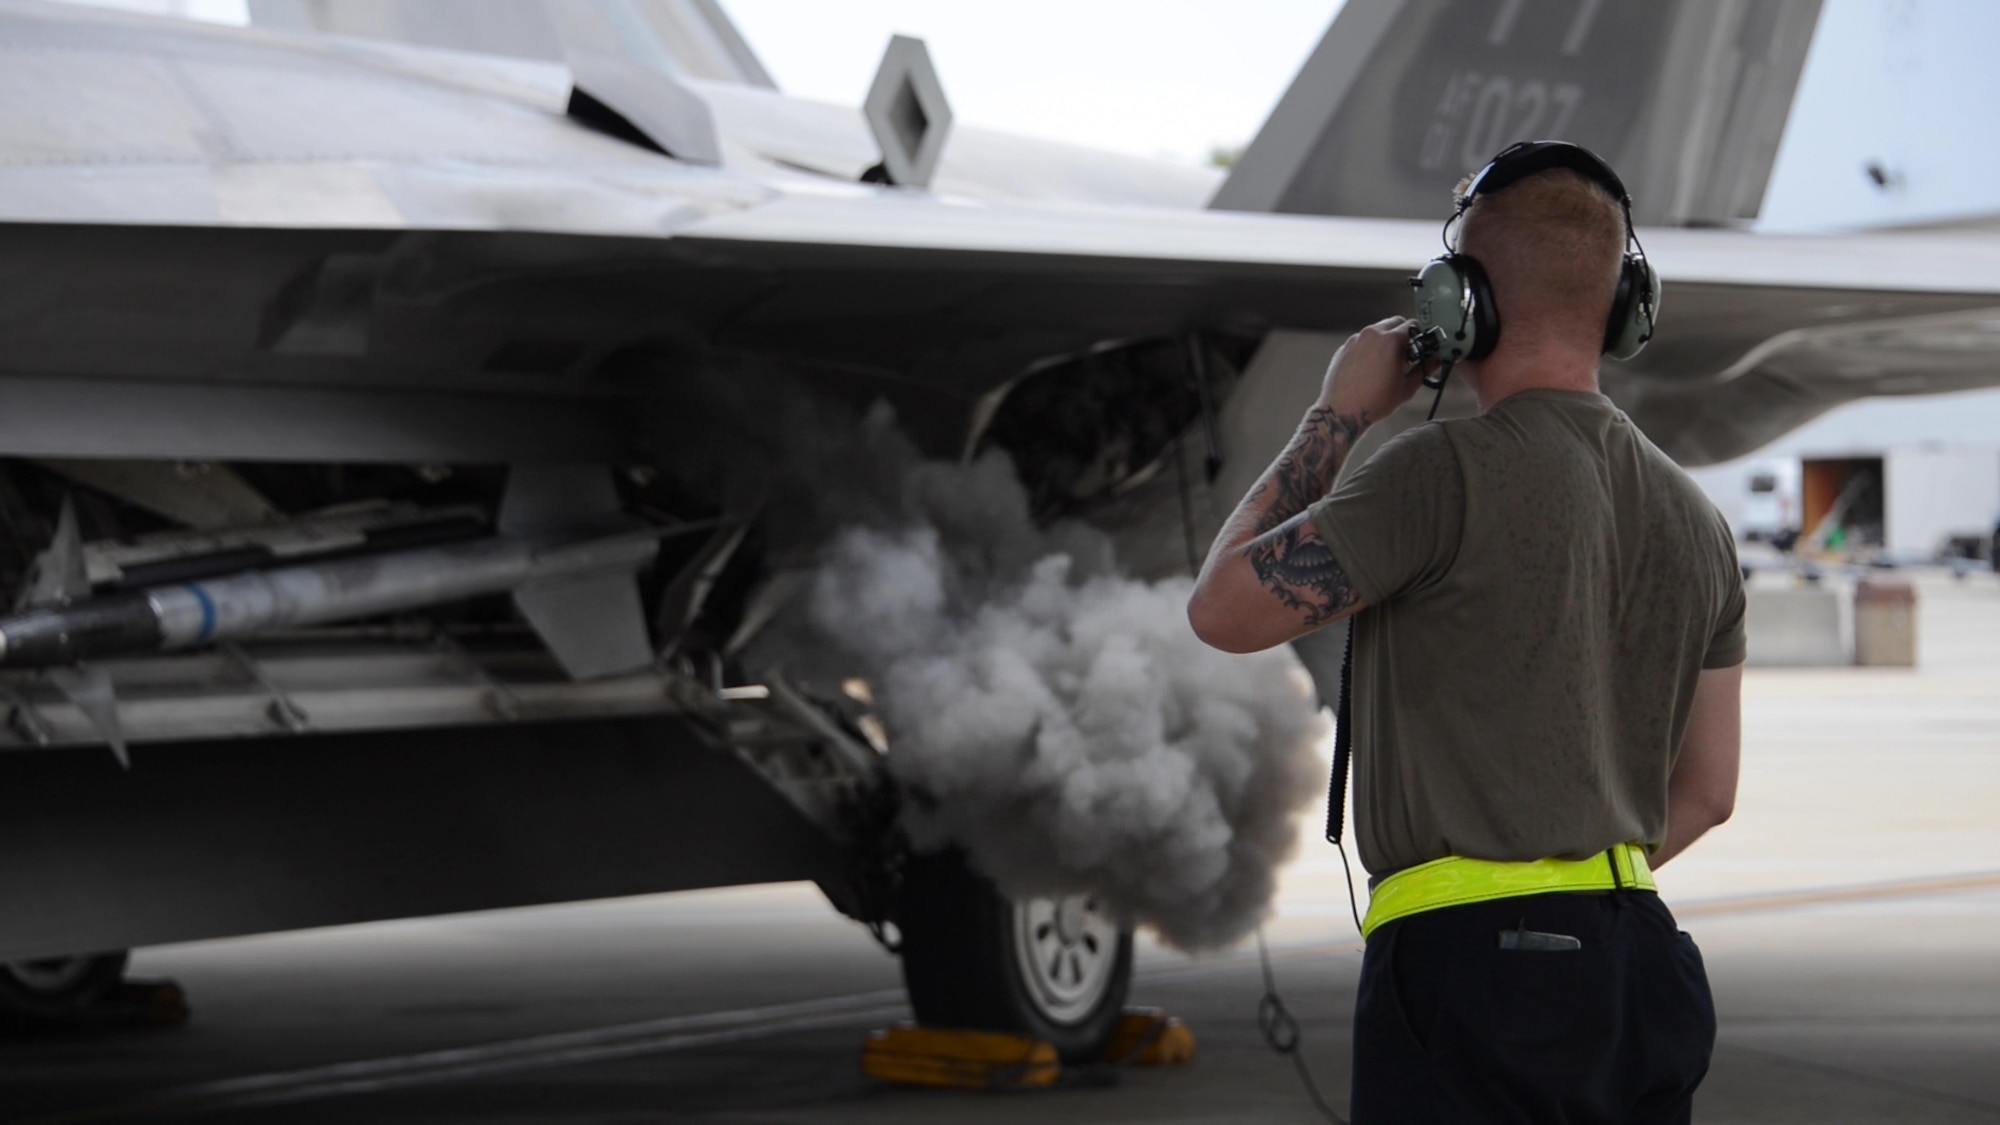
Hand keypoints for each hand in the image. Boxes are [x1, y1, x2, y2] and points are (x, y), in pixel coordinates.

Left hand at [1316, 317, 1431, 422]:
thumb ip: (1424, 370)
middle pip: (1394, 323)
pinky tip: (1371, 367)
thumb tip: (1433, 362)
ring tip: (1388, 362)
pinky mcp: (1344, 348)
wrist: (1343, 412)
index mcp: (1389, 340)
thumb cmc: (1372, 402)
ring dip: (1385, 340)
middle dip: (1403, 335)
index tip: (1421, 347)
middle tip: (1407, 353)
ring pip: (1376, 331)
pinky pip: (1361, 341)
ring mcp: (1355, 340)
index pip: (1412, 326)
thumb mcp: (1407, 387)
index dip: (1420, 337)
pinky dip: (1369, 348)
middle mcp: (1371, 335)